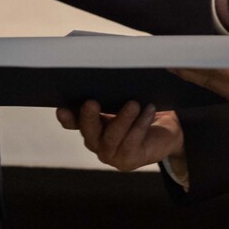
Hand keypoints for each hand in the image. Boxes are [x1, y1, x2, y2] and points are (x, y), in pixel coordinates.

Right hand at [55, 100, 184, 170]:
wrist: (166, 131)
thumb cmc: (141, 110)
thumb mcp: (124, 98)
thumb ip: (113, 90)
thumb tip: (111, 67)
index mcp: (90, 124)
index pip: (72, 122)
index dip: (66, 117)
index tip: (62, 108)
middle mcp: (95, 141)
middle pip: (87, 130)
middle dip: (88, 116)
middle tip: (92, 102)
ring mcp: (110, 154)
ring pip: (111, 137)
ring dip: (122, 119)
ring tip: (133, 104)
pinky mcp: (127, 161)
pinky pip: (131, 142)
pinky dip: (140, 125)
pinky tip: (149, 110)